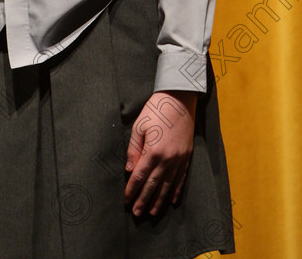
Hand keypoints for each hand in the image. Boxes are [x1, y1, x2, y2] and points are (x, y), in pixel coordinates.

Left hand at [124, 90, 196, 216]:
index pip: (140, 176)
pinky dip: (175, 190)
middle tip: (137, 213)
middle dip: (144, 200)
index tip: (126, 200)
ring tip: (153, 212)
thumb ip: (134, 148)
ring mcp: (179, 158)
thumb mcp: (139, 126)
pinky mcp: (187, 156)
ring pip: (168, 185)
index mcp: (153, 151)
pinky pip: (181, 177)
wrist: (179, 99)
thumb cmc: (156, 110)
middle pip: (153, 184)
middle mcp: (167, 158)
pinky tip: (171, 200)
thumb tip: (130, 169)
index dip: (132, 189)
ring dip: (159, 200)